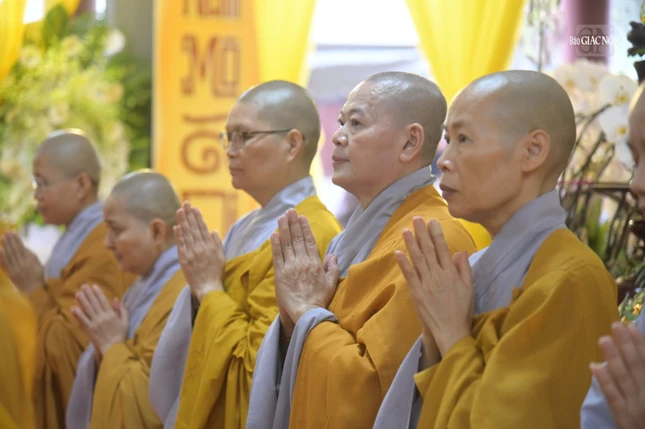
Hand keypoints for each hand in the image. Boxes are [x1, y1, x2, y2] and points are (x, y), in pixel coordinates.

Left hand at [0, 231, 43, 292]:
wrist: (34, 290)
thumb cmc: (37, 275)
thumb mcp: (38, 264)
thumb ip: (30, 255)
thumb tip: (23, 247)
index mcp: (30, 260)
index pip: (22, 247)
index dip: (17, 240)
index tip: (13, 232)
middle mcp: (23, 264)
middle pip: (15, 250)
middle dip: (10, 241)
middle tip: (6, 233)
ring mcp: (16, 269)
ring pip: (9, 256)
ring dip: (6, 246)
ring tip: (2, 238)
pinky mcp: (11, 274)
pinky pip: (5, 264)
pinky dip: (2, 257)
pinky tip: (0, 250)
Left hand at [71, 285, 128, 354]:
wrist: (113, 349)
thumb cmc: (120, 335)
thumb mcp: (125, 321)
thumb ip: (122, 310)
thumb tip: (116, 299)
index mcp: (111, 315)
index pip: (103, 301)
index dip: (98, 293)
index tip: (94, 286)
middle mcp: (102, 317)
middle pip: (94, 303)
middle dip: (88, 294)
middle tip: (83, 286)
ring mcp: (94, 323)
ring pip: (87, 310)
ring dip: (82, 301)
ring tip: (78, 293)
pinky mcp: (89, 330)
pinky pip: (82, 321)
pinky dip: (78, 314)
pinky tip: (73, 308)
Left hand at [175, 202, 224, 301]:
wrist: (208, 288)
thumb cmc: (216, 273)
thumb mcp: (221, 257)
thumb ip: (217, 243)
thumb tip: (212, 230)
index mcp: (210, 246)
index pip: (203, 228)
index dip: (198, 217)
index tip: (194, 208)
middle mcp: (201, 248)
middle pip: (193, 228)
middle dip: (189, 215)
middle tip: (185, 204)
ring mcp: (192, 253)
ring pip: (186, 234)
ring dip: (183, 221)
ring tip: (180, 211)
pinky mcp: (184, 259)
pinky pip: (181, 245)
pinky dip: (178, 235)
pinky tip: (176, 226)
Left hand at [271, 209, 338, 337]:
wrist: (306, 312)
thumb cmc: (320, 300)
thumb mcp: (331, 283)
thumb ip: (332, 268)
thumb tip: (333, 255)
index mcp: (315, 263)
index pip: (309, 241)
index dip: (305, 228)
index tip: (302, 217)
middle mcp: (303, 262)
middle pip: (297, 239)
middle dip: (293, 223)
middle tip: (290, 211)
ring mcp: (291, 267)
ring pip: (287, 244)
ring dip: (284, 229)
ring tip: (282, 217)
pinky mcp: (280, 274)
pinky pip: (277, 256)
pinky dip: (275, 244)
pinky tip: (274, 234)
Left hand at [395, 218, 472, 358]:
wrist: (450, 331)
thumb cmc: (461, 310)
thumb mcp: (469, 288)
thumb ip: (464, 269)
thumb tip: (460, 251)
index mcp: (451, 273)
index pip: (442, 249)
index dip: (436, 234)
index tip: (432, 221)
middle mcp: (437, 275)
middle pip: (428, 250)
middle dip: (422, 233)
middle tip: (416, 219)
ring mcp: (425, 284)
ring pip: (417, 259)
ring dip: (411, 244)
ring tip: (406, 230)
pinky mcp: (416, 292)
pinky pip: (409, 275)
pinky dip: (403, 263)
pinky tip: (398, 252)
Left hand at [591, 322, 644, 428]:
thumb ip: (643, 371)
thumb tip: (636, 350)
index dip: (639, 343)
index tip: (630, 325)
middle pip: (636, 366)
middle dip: (626, 345)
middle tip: (616, 325)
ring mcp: (635, 405)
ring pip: (623, 378)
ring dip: (614, 358)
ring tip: (604, 339)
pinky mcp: (623, 417)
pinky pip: (613, 397)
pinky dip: (605, 381)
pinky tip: (595, 366)